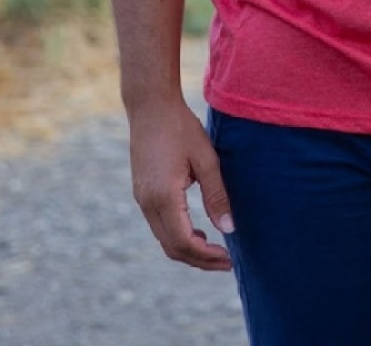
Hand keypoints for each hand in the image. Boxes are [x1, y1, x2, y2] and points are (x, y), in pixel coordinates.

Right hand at [128, 99, 234, 270]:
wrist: (150, 107)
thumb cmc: (181, 128)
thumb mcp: (206, 158)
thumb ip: (217, 195)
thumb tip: (229, 229)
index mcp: (164, 196)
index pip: (184, 242)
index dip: (207, 256)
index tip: (229, 258)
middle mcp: (148, 203)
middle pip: (172, 247)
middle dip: (200, 259)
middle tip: (227, 262)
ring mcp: (141, 199)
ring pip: (164, 239)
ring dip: (189, 249)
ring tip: (216, 250)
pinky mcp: (142, 193)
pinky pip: (159, 226)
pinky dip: (178, 236)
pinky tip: (197, 230)